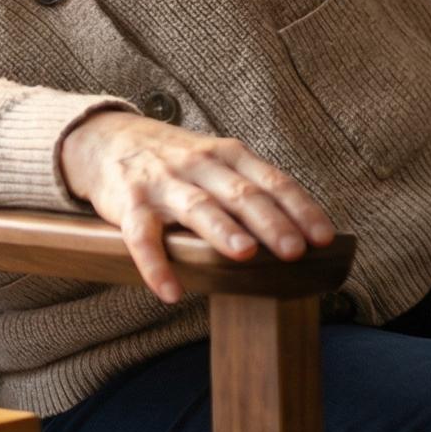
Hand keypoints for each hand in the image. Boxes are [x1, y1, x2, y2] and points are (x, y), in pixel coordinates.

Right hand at [58, 111, 338, 303]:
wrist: (106, 139)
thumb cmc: (175, 161)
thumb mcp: (216, 162)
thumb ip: (250, 188)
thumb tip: (300, 234)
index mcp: (228, 155)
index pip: (273, 181)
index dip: (300, 208)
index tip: (324, 238)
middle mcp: (199, 165)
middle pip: (241, 193)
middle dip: (270, 222)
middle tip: (294, 251)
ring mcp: (164, 183)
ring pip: (197, 206)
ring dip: (222, 230)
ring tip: (244, 254)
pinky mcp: (130, 204)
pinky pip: (143, 237)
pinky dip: (155, 265)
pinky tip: (170, 292)